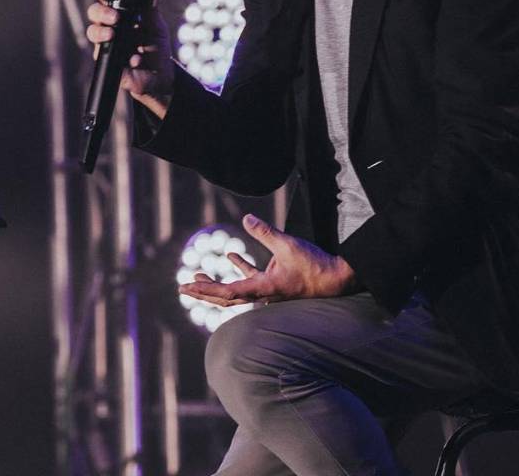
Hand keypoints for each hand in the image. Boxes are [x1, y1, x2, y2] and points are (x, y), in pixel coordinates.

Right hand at [85, 0, 171, 115]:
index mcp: (122, 14)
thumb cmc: (157, 48)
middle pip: (94, 12)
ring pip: (92, 32)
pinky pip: (104, 56)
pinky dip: (121, 56)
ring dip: (101, 32)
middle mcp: (110, 26)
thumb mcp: (157, 29)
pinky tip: (135, 59)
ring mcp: (106, 43)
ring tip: (113, 35)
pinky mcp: (107, 61)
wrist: (160, 76)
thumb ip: (152, 11)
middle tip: (115, 18)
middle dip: (101, 12)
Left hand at [179, 214, 359, 306]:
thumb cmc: (313, 265)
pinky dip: (239, 268)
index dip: (206, 289)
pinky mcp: (274, 282)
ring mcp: (267, 290)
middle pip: (225, 298)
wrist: (334, 279)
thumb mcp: (288, 245)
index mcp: (262, 288)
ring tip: (197, 276)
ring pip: (235, 290)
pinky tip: (230, 255)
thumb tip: (247, 219)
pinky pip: (251, 278)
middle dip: (203, 293)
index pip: (226, 292)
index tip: (188, 287)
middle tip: (183, 288)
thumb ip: (266, 232)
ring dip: (216, 284)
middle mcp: (261, 293)